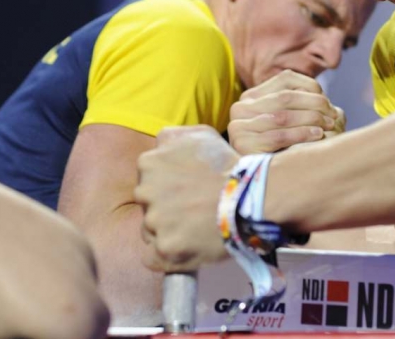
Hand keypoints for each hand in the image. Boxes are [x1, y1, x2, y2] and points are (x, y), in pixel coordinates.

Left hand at [135, 125, 236, 271]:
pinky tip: (184, 249)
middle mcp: (145, 191)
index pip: (146, 181)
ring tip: (194, 230)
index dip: (166, 189)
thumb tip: (160, 147)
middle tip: (191, 212)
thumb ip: (171, 138)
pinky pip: (153, 259)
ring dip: (167, 233)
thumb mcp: (199, 135)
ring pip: (150, 232)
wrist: (249, 196)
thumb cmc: (227, 165)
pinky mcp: (165, 248)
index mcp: (149, 164)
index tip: (185, 193)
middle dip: (164, 210)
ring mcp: (154, 221)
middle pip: (146, 207)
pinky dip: (166, 257)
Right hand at [228, 70, 343, 152]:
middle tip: (333, 116)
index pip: (285, 79)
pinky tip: (317, 136)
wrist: (258, 179)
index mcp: (251, 96)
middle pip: (285, 97)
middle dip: (314, 104)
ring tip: (329, 125)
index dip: (310, 87)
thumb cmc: (280, 148)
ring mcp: (238, 126)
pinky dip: (301, 134)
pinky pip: (278, 136)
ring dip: (310, 119)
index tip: (327, 102)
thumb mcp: (288, 122)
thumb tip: (325, 98)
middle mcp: (240, 107)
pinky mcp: (242, 144)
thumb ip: (300, 105)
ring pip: (282, 116)